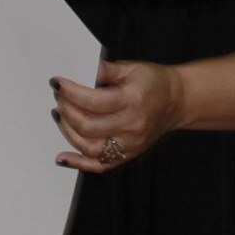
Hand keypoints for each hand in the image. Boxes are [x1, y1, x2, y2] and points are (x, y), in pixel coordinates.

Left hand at [50, 59, 183, 173]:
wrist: (177, 102)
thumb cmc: (154, 82)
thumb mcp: (130, 68)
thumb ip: (103, 70)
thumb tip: (77, 69)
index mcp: (132, 101)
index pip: (93, 101)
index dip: (70, 92)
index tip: (57, 83)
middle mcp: (131, 127)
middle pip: (88, 126)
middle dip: (66, 110)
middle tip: (58, 98)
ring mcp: (130, 145)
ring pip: (90, 148)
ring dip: (68, 132)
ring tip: (59, 115)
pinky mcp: (128, 155)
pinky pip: (100, 166)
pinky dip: (79, 163)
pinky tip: (62, 157)